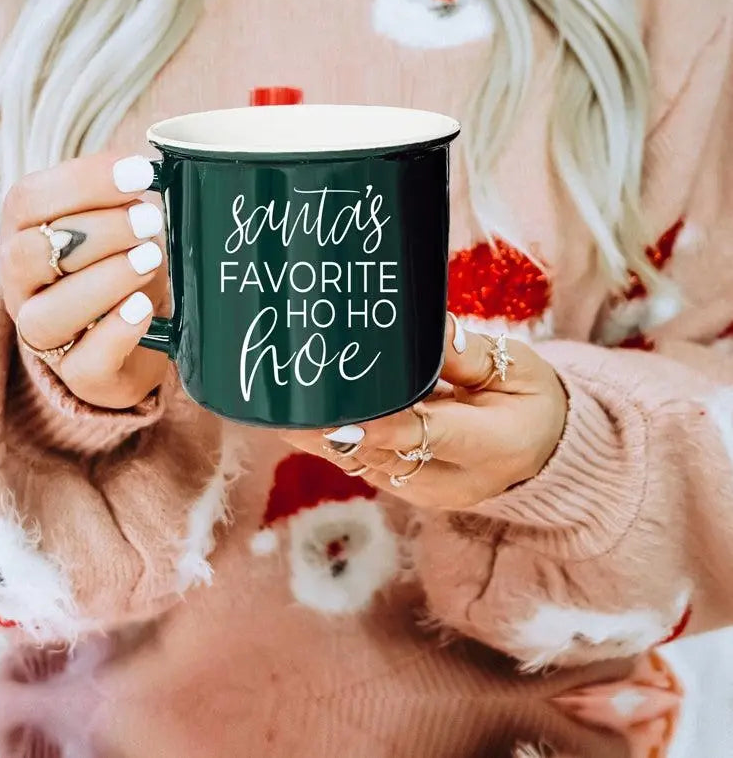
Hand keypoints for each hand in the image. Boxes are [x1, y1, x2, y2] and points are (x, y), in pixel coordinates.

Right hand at [0, 152, 168, 409]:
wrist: (137, 338)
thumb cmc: (123, 264)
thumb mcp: (118, 224)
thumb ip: (123, 198)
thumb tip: (161, 166)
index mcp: (23, 234)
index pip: (28, 199)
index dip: (83, 181)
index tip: (140, 173)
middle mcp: (21, 285)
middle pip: (32, 253)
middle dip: (98, 230)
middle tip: (150, 220)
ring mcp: (43, 335)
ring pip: (49, 313)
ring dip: (105, 280)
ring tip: (151, 259)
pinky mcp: (77, 375)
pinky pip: (85, 362)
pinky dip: (117, 331)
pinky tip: (144, 307)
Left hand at [277, 315, 568, 508]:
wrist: (542, 450)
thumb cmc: (530, 398)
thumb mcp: (518, 368)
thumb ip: (468, 354)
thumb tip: (427, 330)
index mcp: (494, 447)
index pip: (426, 436)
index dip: (378, 425)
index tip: (338, 411)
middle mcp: (453, 481)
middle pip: (381, 454)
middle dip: (331, 428)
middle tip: (289, 398)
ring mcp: (424, 491)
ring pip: (361, 462)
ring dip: (319, 436)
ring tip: (280, 403)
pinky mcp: (403, 486)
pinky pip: (359, 462)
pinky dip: (330, 439)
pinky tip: (297, 412)